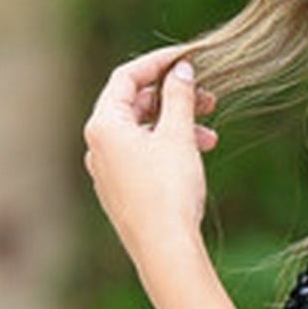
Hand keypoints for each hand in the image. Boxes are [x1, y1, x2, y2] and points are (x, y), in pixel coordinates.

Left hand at [84, 43, 218, 272]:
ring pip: (142, 132)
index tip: (188, 59)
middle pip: (134, 105)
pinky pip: (142, 157)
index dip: (159, 63)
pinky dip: (167, 149)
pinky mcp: (120, 191)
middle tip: (209, 98)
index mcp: (103, 124)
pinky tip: (194, 157)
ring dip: (176, 126)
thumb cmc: (168, 189)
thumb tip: (181, 70)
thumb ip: (179, 97)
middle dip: (173, 98)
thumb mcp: (178, 135)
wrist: (164, 249)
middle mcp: (97, 145)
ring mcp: (106, 170)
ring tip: (210, 136)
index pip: (127, 77)